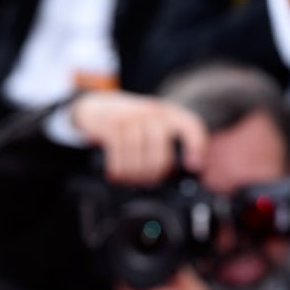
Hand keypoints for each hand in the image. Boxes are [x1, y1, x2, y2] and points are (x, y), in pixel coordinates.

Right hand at [69, 91, 207, 185]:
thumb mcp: (148, 125)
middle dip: (154, 173)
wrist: (94, 107)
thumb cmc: (125, 123)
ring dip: (133, 175)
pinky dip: (118, 169)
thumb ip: (163, 142)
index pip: (190, 125)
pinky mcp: (110, 126)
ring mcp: (130, 118)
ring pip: (138, 157)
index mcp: (166, 113)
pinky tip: (116, 174)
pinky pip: (118, 154)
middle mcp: (151, 113)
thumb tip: (177, 172)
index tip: (193, 166)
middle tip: (148, 181)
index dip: (196, 146)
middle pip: (160, 152)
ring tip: (130, 179)